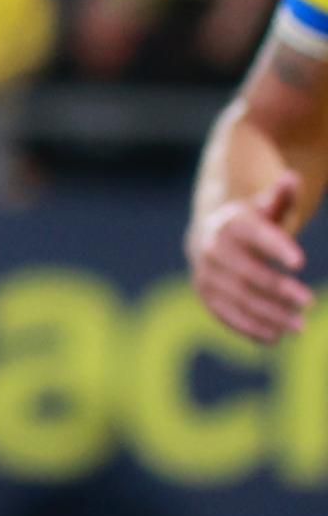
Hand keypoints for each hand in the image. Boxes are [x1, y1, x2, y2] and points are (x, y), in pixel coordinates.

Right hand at [188, 173, 311, 344]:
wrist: (208, 239)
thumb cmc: (249, 225)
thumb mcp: (264, 208)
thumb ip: (280, 197)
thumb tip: (291, 177)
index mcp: (230, 224)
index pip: (254, 235)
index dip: (276, 247)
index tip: (301, 262)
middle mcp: (212, 249)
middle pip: (247, 273)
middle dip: (278, 289)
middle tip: (310, 303)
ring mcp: (206, 275)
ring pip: (239, 298)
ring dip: (270, 314)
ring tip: (300, 326)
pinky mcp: (205, 296)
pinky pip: (227, 315)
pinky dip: (250, 328)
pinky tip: (275, 337)